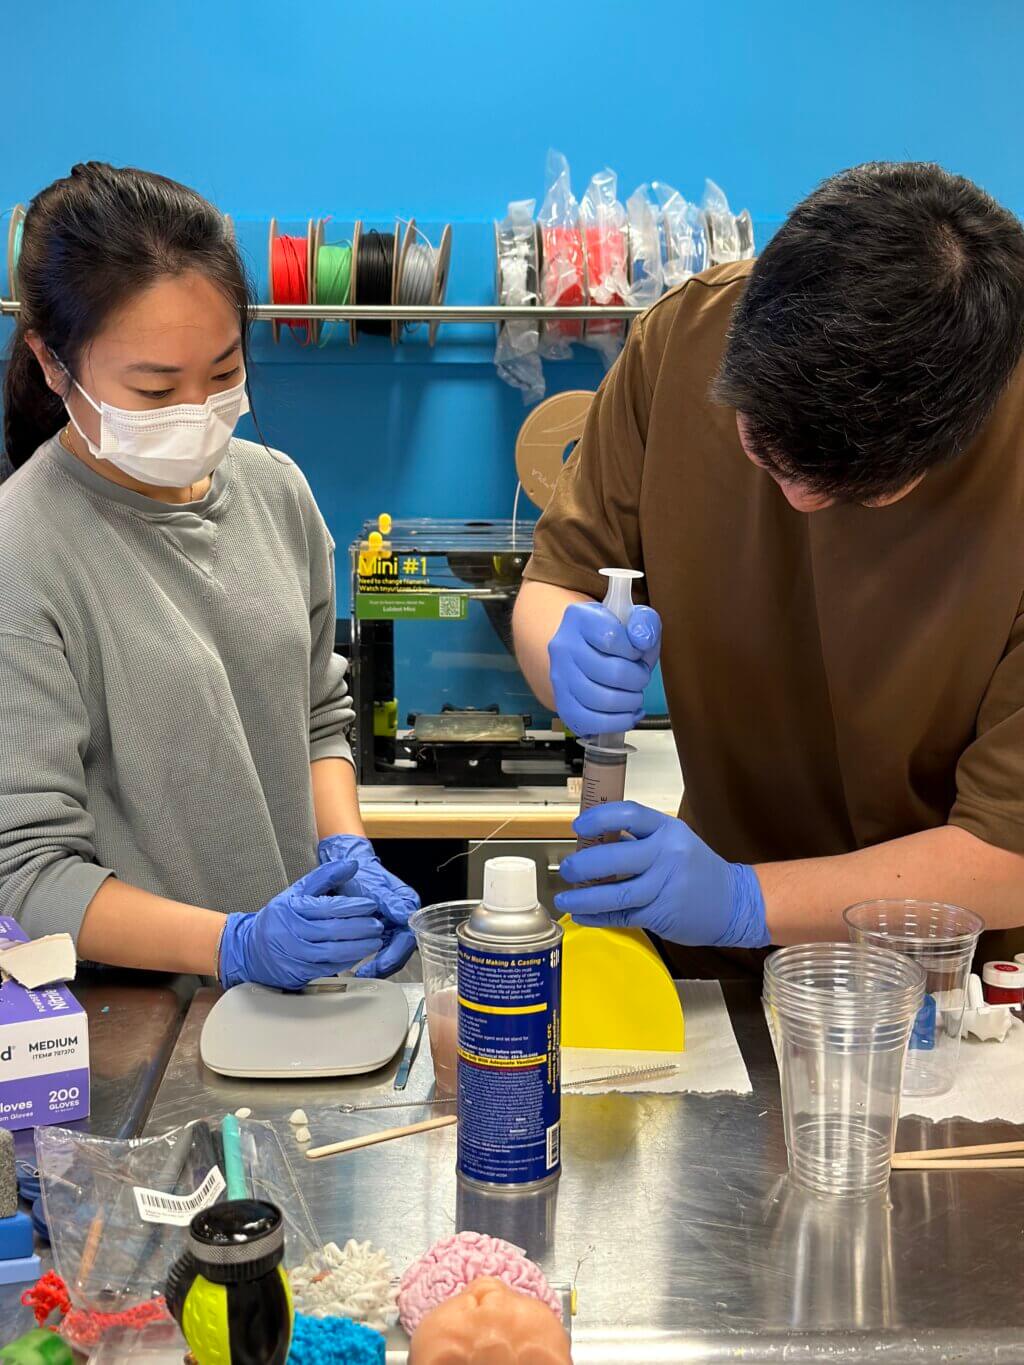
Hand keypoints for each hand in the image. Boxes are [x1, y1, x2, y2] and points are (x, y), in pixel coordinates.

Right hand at [218, 860, 385, 990]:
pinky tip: (359, 954)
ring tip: (375, 940)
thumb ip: (324, 877)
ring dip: (358, 947)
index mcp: (293, 909)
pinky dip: (347, 961)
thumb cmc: (278, 919)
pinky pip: (328, 968)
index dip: (352, 906)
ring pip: (333, 952)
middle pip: (333, 931)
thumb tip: (351, 864)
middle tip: (377, 924)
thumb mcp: (296, 892)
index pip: (328, 907)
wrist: (251, 950)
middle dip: (360, 928)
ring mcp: (297, 955)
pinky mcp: (300, 973)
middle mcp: (294, 932)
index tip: (370, 905)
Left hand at [318, 835, 419, 977]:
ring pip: (394, 951)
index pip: (407, 936)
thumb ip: (388, 901)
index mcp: (407, 904)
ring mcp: (394, 923)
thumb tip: (404, 915)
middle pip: (402, 948)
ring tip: (364, 974)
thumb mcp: (373, 887)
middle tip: (368, 973)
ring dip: (381, 965)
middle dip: (386, 964)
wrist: (348, 867)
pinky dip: (375, 959)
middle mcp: (404, 915)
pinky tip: (363, 967)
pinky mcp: (383, 929)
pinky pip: (383, 949)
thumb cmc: (362, 874)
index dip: (394, 954)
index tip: (379, 965)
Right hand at [548, 601, 660, 737]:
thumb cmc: (615, 637)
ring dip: (630, 702)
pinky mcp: (563, 705)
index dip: (634, 650)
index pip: (612, 638)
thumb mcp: (634, 619)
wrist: (587, 652)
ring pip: (603, 701)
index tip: (636, 652)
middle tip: (640, 676)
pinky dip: (617, 722)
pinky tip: (628, 714)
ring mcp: (560, 678)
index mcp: (579, 617)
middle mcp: (563, 646)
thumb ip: (644, 622)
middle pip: (613, 673)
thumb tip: (642, 641)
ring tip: (634, 694)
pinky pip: (591, 723)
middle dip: (638, 679)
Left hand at [554, 803, 769, 948]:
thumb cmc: (696, 868)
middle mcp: (667, 855)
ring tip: (565, 899)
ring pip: (616, 893)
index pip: (628, 814)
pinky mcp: (662, 914)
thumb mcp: (674, 842)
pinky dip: (598, 917)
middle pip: (614, 858)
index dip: (598, 819)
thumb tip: (592, 841)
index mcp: (668, 830)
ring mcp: (665, 886)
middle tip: (567, 869)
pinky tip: (583, 915)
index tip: (578, 827)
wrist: (734, 901)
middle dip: (583, 865)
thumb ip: (638, 840)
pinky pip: (623, 916)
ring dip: (584, 898)